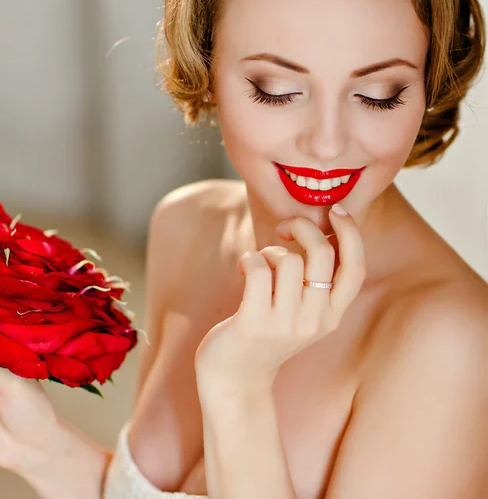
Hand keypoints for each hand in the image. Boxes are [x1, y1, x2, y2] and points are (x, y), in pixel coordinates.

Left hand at [194, 205, 365, 390]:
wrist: (234, 379)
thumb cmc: (265, 334)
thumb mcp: (302, 313)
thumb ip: (314, 281)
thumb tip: (317, 231)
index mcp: (332, 315)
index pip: (355, 268)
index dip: (351, 233)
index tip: (335, 210)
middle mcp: (315, 320)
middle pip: (322, 253)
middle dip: (302, 226)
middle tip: (283, 228)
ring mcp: (286, 324)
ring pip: (286, 259)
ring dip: (268, 251)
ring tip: (258, 265)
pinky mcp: (255, 322)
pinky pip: (257, 268)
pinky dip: (248, 259)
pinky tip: (242, 269)